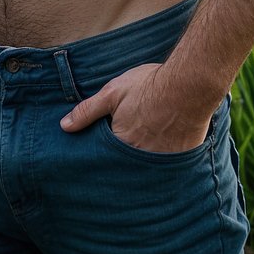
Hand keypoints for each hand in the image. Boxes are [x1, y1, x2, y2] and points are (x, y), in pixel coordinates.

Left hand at [59, 62, 212, 153]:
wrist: (188, 86)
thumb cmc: (149, 87)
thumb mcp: (112, 93)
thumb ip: (87, 111)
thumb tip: (64, 126)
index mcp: (120, 144)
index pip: (106, 158)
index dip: (104, 154)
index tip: (103, 152)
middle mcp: (139, 159)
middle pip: (126, 165)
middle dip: (123, 162)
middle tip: (126, 149)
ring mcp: (161, 161)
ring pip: (146, 168)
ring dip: (143, 161)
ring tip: (143, 150)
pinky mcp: (180, 160)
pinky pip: (167, 167)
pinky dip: (163, 160)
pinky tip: (164, 149)